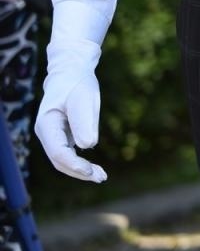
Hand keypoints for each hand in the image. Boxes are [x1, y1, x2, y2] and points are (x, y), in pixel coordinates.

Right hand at [37, 39, 107, 182]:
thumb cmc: (78, 84)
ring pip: (63, 160)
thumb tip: (87, 146)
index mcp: (46, 125)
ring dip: (81, 170)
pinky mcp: (62, 136)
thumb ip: (84, 122)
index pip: (58, 152)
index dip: (74, 164)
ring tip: (102, 176)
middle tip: (101, 177)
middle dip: (79, 171)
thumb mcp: (83, 99)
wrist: (73, 73)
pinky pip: (69, 154)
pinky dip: (81, 163)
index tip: (92, 171)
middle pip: (59, 161)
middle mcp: (46, 133)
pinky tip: (95, 169)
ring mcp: (53, 136)